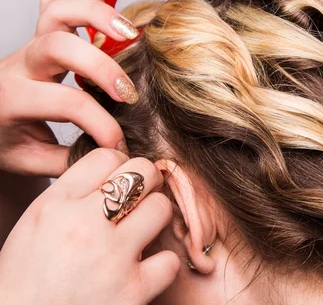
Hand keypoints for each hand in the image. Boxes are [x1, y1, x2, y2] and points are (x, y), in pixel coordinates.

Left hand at [0, 0, 139, 176]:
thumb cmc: (6, 140)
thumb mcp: (31, 161)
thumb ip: (71, 161)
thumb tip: (115, 158)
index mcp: (12, 99)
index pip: (67, 103)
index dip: (102, 125)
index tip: (118, 145)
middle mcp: (20, 64)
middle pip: (60, 45)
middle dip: (103, 67)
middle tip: (129, 93)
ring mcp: (31, 42)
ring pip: (59, 8)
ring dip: (100, 14)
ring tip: (131, 34)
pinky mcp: (42, 31)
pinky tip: (108, 18)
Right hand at [0, 149, 180, 304]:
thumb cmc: (27, 279)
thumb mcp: (36, 224)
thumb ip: (73, 195)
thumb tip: (115, 173)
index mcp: (56, 206)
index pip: (107, 157)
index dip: (119, 167)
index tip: (119, 184)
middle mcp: (85, 226)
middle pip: (143, 173)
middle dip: (147, 183)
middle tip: (140, 201)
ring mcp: (112, 257)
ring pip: (162, 208)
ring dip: (155, 220)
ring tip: (141, 234)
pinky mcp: (133, 290)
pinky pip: (170, 260)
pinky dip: (161, 266)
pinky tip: (143, 270)